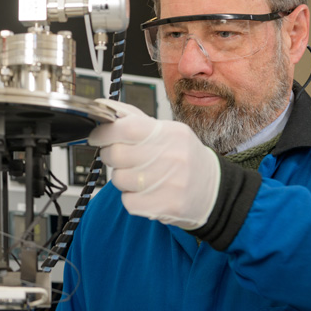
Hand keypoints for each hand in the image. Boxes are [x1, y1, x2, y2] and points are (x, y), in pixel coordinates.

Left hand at [88, 99, 219, 229]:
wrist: (214, 190)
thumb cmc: (183, 157)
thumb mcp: (165, 131)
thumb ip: (132, 118)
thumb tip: (101, 105)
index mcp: (171, 133)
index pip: (126, 128)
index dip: (104, 133)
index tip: (96, 137)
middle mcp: (173, 156)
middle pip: (116, 155)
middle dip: (110, 156)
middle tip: (119, 157)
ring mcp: (171, 183)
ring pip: (119, 179)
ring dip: (122, 178)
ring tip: (139, 176)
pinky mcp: (166, 206)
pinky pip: (128, 200)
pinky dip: (131, 197)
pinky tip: (146, 192)